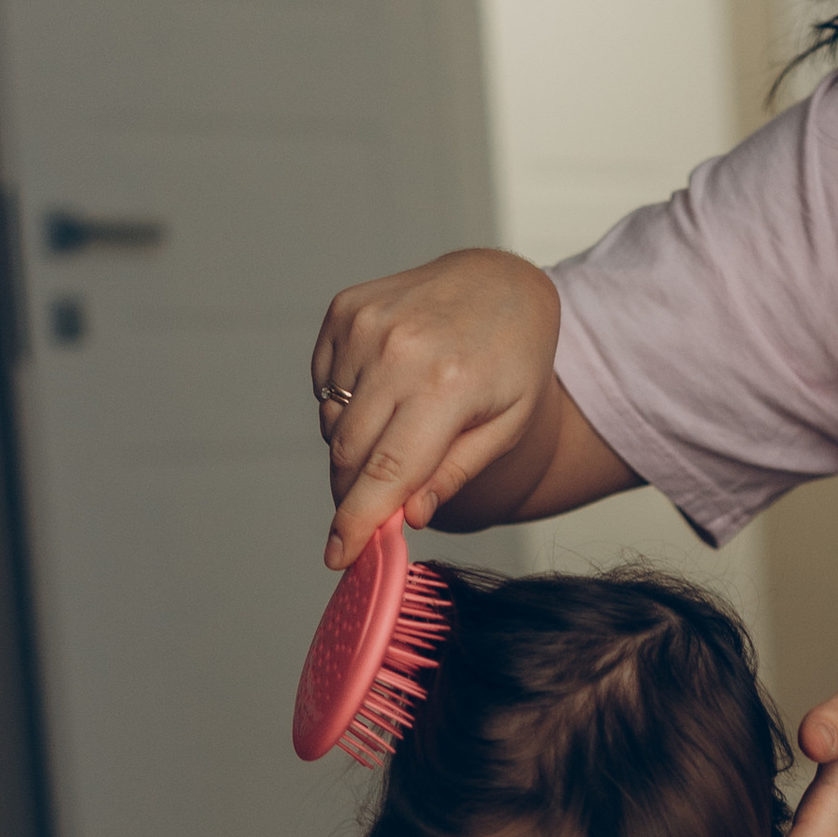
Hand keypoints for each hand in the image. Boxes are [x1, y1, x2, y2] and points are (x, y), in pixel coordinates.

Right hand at [312, 249, 561, 565]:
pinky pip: (324, 386)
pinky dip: (346, 403)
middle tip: (381, 500)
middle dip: (357, 491)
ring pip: (332, 424)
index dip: (357, 522)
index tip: (337, 556)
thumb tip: (409, 517)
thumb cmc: (513, 358)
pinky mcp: (344, 310)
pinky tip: (386, 388)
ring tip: (402, 423)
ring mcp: (365, 324)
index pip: (386, 472)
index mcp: (446, 385)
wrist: (501, 280)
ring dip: (356, 445)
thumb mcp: (506, 425)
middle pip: (349, 454)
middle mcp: (398, 350)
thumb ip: (455, 473)